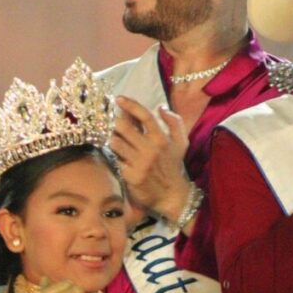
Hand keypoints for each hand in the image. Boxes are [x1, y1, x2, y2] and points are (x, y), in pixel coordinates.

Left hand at [109, 96, 191, 219]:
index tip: (118, 98)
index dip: (130, 104)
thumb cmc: (173, 165)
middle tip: (112, 122)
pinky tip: (114, 154)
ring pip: (116, 142)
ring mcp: (139, 162)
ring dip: (111, 138)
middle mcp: (150, 149)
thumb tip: (160, 107)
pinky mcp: (130, 175)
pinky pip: (115, 159)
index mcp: (162, 138)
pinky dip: (112, 154)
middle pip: (124, 126)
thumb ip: (174, 122)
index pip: (144, 115)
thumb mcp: (181, 142)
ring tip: (113, 138)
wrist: (172, 195)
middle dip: (115, 122)